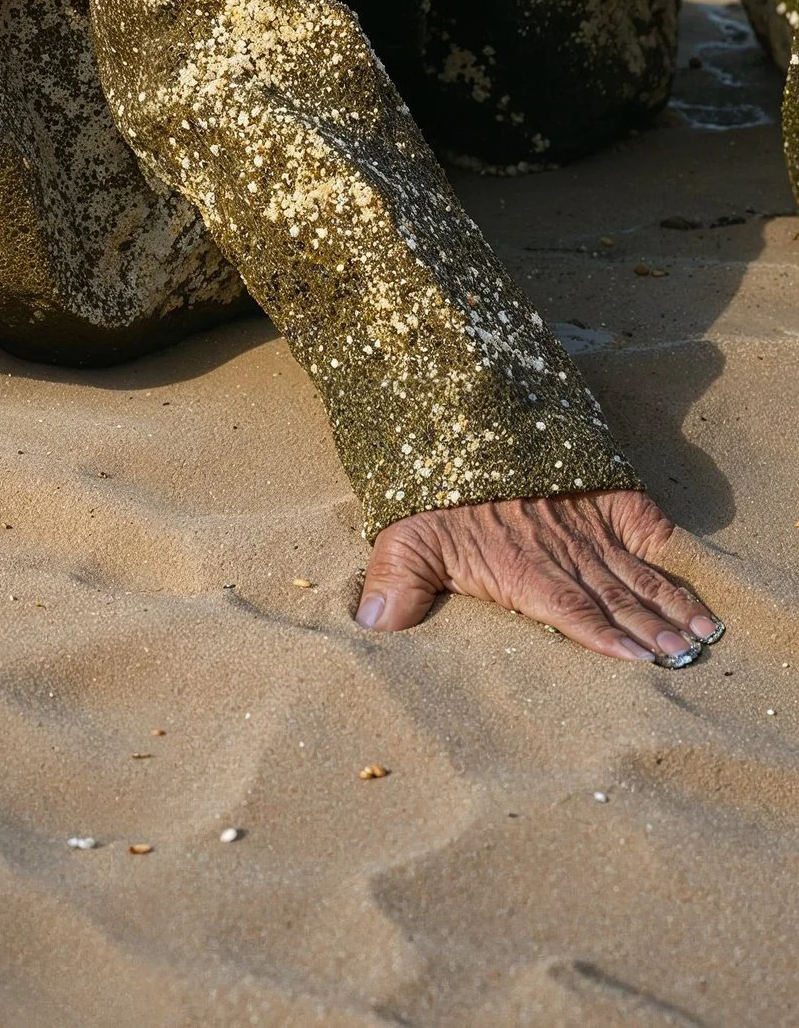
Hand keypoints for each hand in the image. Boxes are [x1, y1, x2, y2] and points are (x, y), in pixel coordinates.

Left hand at [358, 487, 720, 663]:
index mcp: (523, 569)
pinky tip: (696, 579)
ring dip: (670, 603)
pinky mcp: (601, 496)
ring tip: (702, 634)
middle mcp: (563, 551)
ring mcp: (586, 523)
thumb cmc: (432, 490)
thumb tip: (370, 627)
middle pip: (616, 599)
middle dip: (653, 629)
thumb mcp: (404, 534)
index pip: (571, 612)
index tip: (639, 660)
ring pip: (636, 572)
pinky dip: (671, 553)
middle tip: (687, 656)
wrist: (461, 413)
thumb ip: (395, 582)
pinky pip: (643, 526)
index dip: (604, 637)